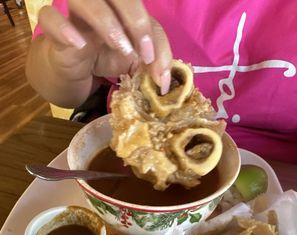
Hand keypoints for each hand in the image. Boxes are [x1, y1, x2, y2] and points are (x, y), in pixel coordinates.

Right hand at [38, 0, 172, 93]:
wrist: (77, 69)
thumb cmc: (107, 56)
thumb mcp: (136, 60)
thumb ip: (154, 63)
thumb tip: (164, 82)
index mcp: (121, 6)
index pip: (138, 6)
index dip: (148, 29)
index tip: (150, 59)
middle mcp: (99, 2)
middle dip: (134, 20)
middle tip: (139, 52)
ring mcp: (74, 12)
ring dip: (105, 22)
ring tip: (119, 48)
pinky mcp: (52, 27)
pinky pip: (50, 16)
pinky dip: (63, 28)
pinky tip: (79, 45)